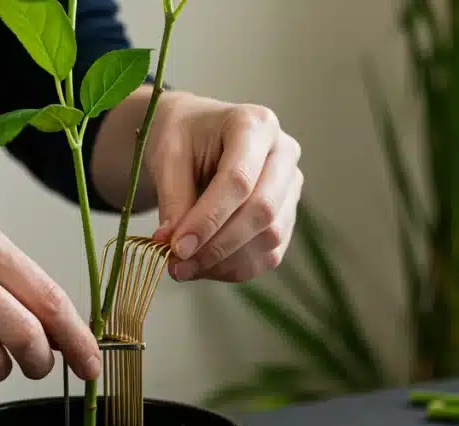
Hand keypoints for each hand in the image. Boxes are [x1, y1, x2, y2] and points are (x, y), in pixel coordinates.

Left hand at [146, 92, 302, 282]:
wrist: (196, 137)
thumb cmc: (183, 138)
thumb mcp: (167, 157)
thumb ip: (173, 200)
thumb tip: (175, 247)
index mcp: (255, 125)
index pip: (239, 179)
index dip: (208, 219)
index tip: (177, 247)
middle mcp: (283, 153)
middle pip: (263, 210)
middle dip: (218, 245)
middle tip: (177, 264)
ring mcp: (291, 187)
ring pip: (270, 237)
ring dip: (224, 261)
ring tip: (183, 267)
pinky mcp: (287, 216)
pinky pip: (269, 254)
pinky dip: (233, 268)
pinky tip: (203, 266)